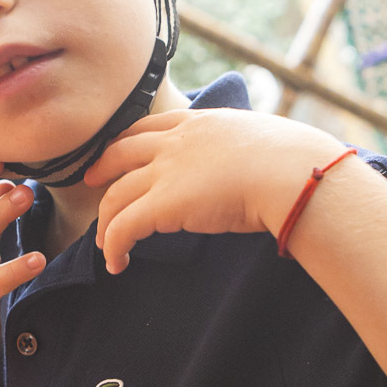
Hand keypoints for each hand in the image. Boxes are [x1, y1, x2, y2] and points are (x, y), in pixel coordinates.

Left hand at [85, 109, 335, 274]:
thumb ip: (250, 150)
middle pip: (122, 151)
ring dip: (106, 221)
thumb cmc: (295, 162)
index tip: (119, 152)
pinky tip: (117, 264)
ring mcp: (165, 172)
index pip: (153, 125)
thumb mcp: (266, 141)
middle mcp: (176, 143)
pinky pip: (123, 227)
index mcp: (202, 122)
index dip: (130, 140)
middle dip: (103, 166)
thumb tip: (267, 165)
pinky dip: (114, 246)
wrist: (290, 173)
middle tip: (91, 181)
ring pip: (116, 195)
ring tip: (105, 244)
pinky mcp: (162, 205)